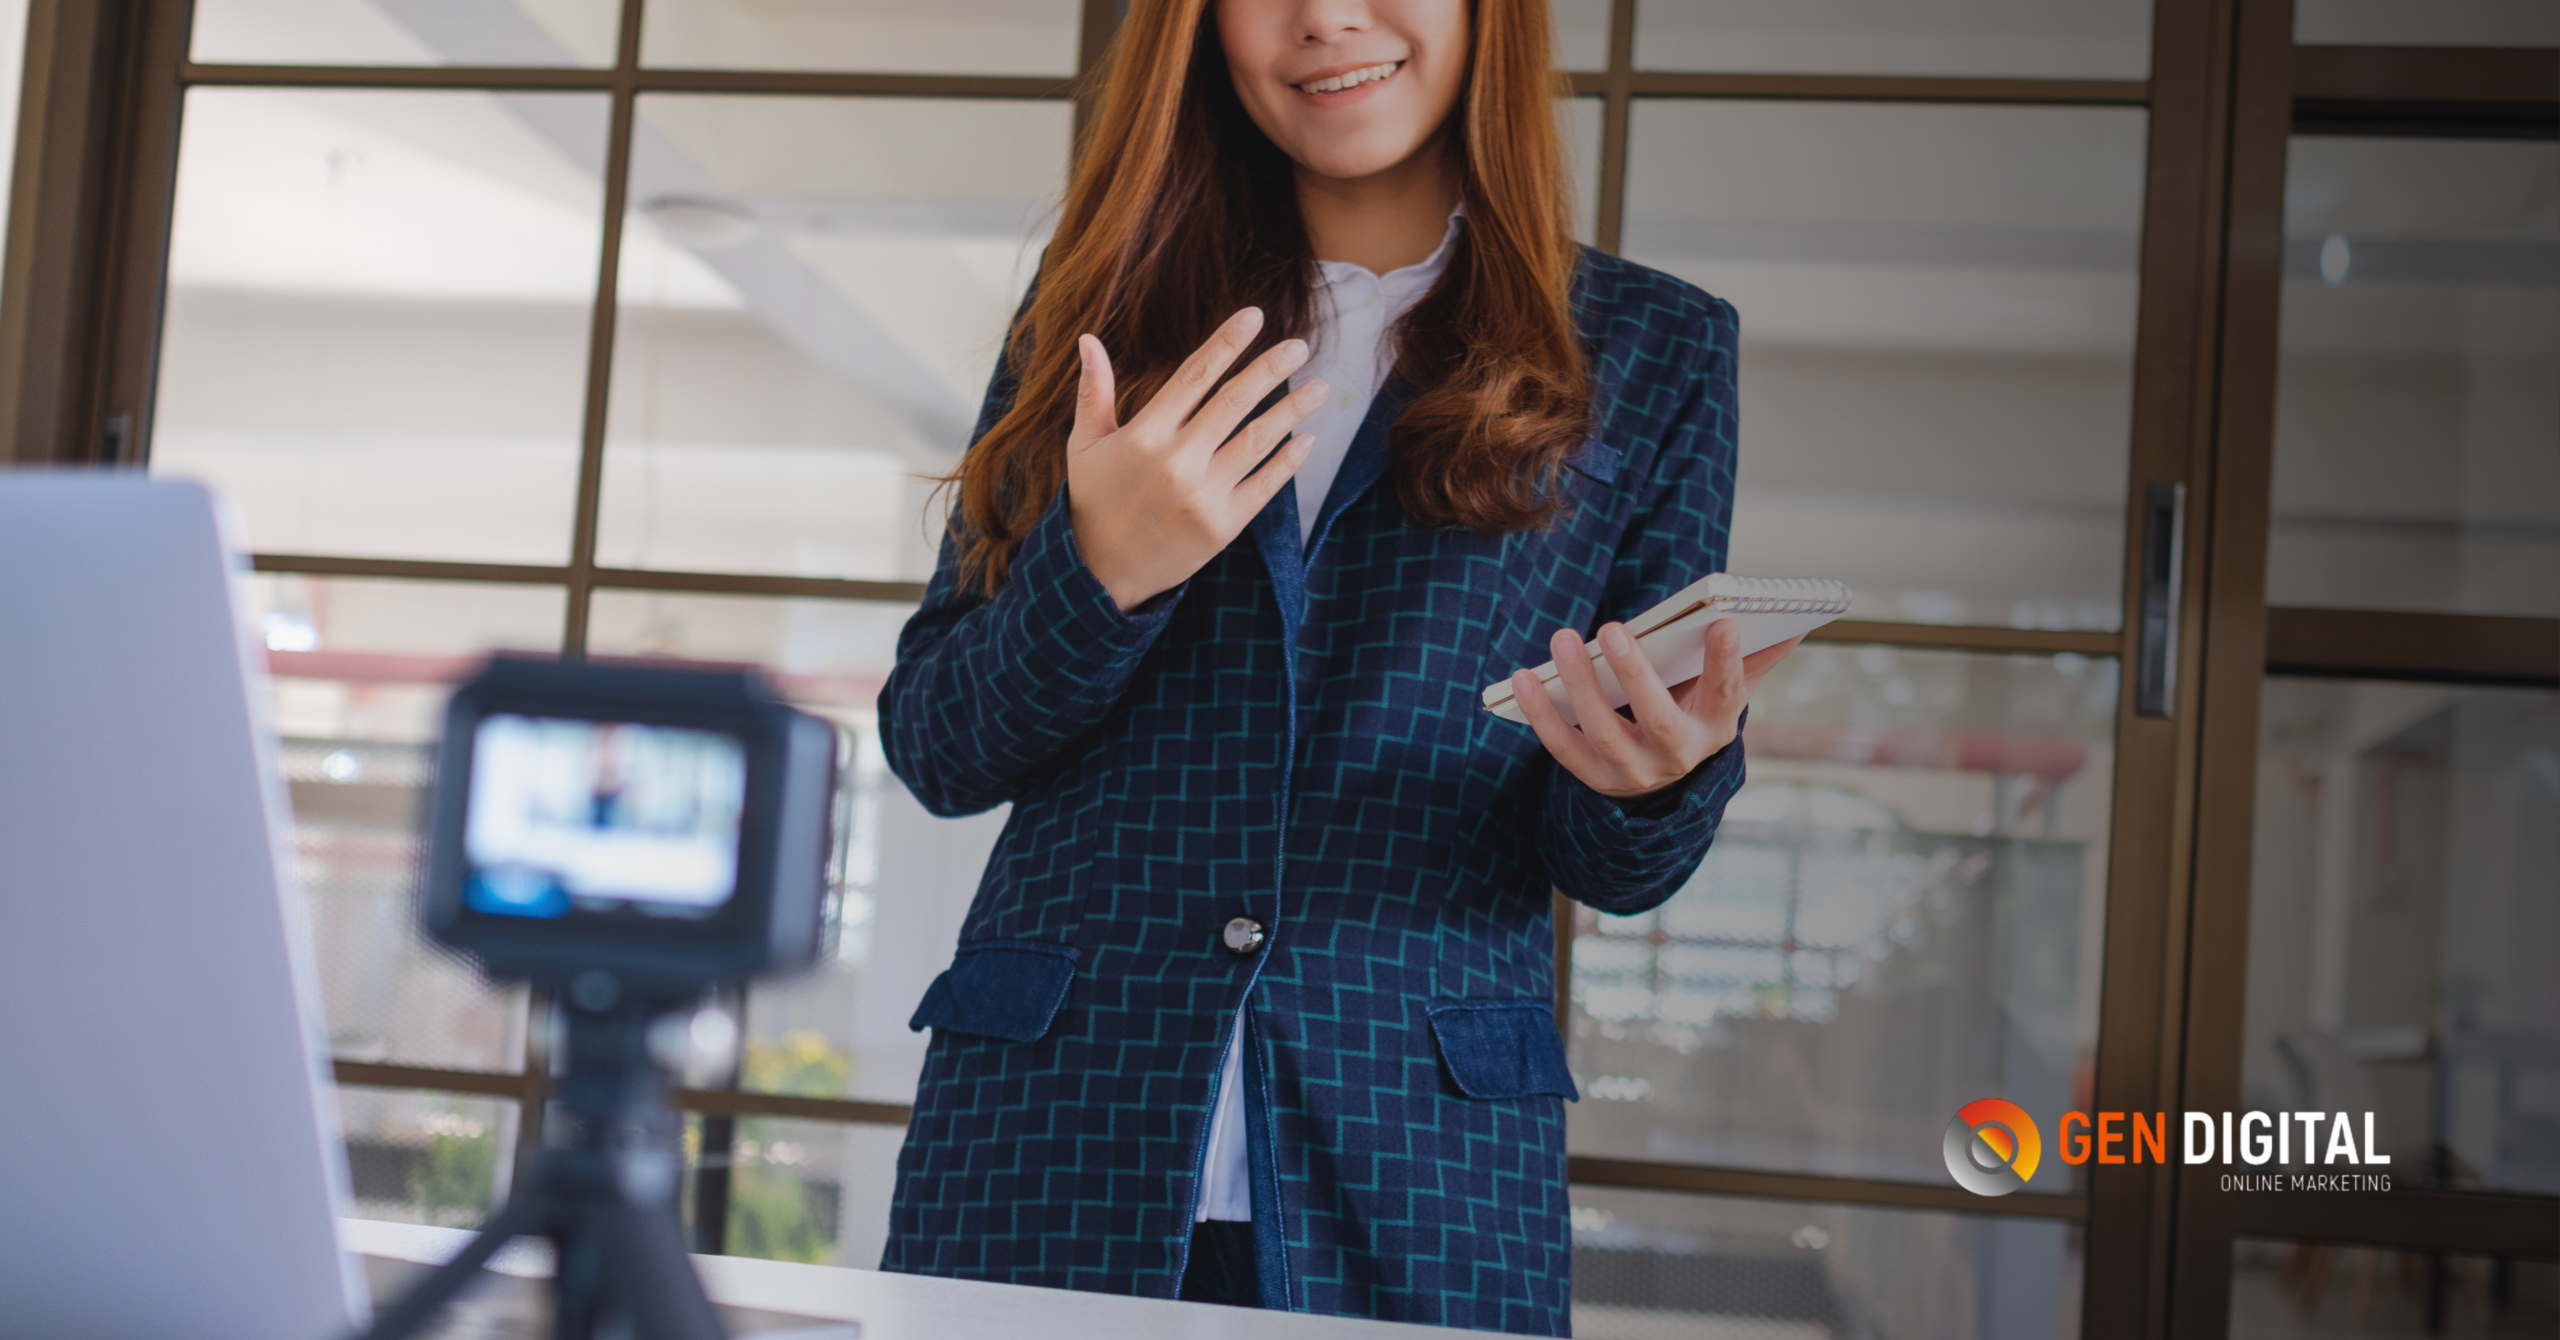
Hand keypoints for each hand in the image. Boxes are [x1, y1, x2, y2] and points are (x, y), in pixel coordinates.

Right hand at [1065, 308, 1328, 611]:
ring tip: (1320, 387)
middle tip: (1301, 346)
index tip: (1255, 316)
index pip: (1195, 376)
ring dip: (1293, 410)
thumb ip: (1094, 392)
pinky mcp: (1223, 525)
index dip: (1227, 343)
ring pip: (1259, 440)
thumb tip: (1088, 339)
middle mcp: (1178, 460)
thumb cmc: (1094, 502)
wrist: (1099, 575)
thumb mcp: (1084, 445)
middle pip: (1235, 401)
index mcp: (1145, 433)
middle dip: (1271, 369)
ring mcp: (1203, 494)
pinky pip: (1265, 485)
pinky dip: (1289, 461)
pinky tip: (1307, 439)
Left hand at [1510, 619, 1804, 800]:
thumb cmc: (1693, 717)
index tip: (1725, 620)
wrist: (1662, 786)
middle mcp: (1675, 755)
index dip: (1726, 659)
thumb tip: (1797, 618)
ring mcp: (1631, 771)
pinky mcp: (1592, 775)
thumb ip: (1753, 659)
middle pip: (1657, 719)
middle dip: (1635, 675)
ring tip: (1563, 638)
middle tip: (1612, 627)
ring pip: (1603, 731)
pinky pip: (1561, 744)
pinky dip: (1540, 712)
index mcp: (1714, 727)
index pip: (1727, 692)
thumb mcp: (1725, 695)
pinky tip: (1522, 677)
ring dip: (1580, 684)